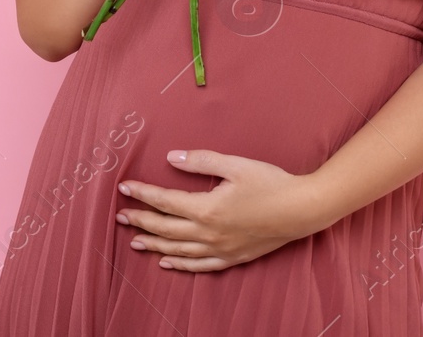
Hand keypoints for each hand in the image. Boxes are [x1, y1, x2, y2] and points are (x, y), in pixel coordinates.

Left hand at [115, 149, 319, 271]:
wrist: (302, 210)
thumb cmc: (270, 183)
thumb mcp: (235, 165)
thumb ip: (201, 161)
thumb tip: (172, 157)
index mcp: (207, 209)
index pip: (165, 201)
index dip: (142, 194)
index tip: (124, 187)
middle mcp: (209, 233)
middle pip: (166, 228)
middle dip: (141, 220)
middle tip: (120, 215)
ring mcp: (221, 248)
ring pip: (178, 250)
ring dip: (154, 244)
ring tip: (134, 240)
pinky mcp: (233, 257)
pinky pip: (200, 265)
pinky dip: (181, 265)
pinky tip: (167, 262)